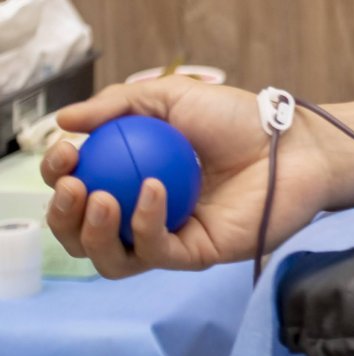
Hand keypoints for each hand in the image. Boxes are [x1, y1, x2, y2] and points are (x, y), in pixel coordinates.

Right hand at [39, 77, 333, 278]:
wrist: (291, 142)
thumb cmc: (238, 119)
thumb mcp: (172, 97)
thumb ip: (118, 104)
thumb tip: (64, 119)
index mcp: (131, 178)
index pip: (78, 190)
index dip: (60, 176)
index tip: (65, 152)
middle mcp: (143, 214)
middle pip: (82, 234)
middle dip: (64, 215)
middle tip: (75, 185)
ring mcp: (169, 238)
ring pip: (109, 257)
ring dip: (92, 232)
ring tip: (100, 197)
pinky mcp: (195, 255)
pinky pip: (155, 252)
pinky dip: (145, 223)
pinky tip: (153, 190)